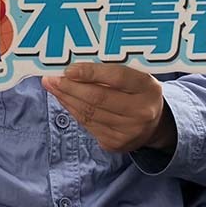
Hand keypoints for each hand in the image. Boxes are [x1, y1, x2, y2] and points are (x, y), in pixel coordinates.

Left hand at [43, 63, 176, 154]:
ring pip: (89, 113)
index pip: (117, 77)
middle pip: (98, 98)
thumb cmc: (138, 92)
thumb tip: (74, 63)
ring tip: (52, 86)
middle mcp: (141, 111)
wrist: (154, 125)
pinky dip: (73, 110)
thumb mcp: (136, 76)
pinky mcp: (116, 144)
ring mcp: (128, 131)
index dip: (91, 73)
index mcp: (148, 88)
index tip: (68, 69)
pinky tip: (64, 99)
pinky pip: (88, 125)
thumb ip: (112, 69)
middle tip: (51, 78)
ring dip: (66, 98)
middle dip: (70, 87)